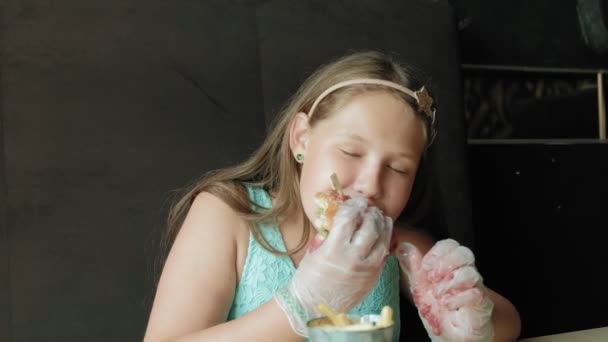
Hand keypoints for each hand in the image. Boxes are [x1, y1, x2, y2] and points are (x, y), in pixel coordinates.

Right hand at [275, 197, 392, 335]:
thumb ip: (328, 234)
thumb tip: (338, 217)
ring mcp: (367, 268)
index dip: (353, 205)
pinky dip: (384, 241)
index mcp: (334, 249)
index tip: (354, 202)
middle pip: (370, 226)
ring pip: (383, 239)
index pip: (349, 218)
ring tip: (379, 217)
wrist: (313, 308)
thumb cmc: (308, 279)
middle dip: (370, 213)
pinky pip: (384, 254)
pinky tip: (382, 235)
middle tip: (367, 208)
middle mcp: (353, 257)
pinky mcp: (374, 277)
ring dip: (382, 225)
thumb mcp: (314, 252)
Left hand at [397, 239, 493, 341]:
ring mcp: (474, 289)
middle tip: (432, 277)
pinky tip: (448, 305)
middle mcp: (464, 274)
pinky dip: (459, 298)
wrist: (454, 336)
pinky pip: (476, 294)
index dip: (438, 251)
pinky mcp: (481, 306)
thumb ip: (413, 269)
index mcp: (449, 267)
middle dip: (445, 262)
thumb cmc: (439, 312)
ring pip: (471, 273)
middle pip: (464, 253)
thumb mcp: (420, 290)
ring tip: (437, 295)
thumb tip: (403, 247)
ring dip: (449, 282)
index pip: (450, 246)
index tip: (425, 266)